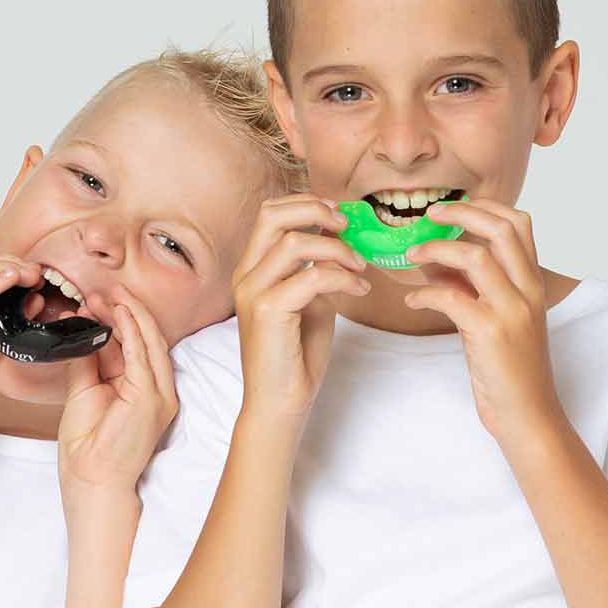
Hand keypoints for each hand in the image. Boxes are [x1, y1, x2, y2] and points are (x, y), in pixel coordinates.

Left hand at [58, 287, 178, 498]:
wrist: (91, 481)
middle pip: (145, 339)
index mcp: (144, 390)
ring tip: (109, 295)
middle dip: (125, 311)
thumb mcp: (85, 394)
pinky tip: (118, 312)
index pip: (135, 345)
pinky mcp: (152, 398)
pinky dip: (131, 331)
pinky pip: (142, 356)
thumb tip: (80, 333)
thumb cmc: (89, 450)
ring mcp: (159, 394)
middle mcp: (158, 390)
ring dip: (129, 315)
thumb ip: (86, 363)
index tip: (97, 302)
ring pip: (148, 342)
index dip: (118, 320)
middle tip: (104, 291)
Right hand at [231, 194, 370, 421]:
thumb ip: (318, 270)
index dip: (307, 204)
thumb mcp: (311, 301)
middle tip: (349, 225)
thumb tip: (341, 242)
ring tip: (361, 269)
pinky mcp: (267, 311)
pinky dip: (343, 278)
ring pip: (296, 242)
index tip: (341, 215)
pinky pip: (312, 277)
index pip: (270, 214)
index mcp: (252, 269)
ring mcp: (253, 292)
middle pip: (273, 214)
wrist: (280, 403)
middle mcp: (246, 275)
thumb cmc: (296, 355)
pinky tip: (359, 291)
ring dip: (339, 250)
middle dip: (317, 210)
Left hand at [404, 199, 563, 447]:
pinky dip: (425, 294)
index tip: (454, 209)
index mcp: (533, 283)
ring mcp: (511, 311)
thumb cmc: (510, 370)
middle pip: (501, 229)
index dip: (485, 207)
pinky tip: (413, 300)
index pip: (519, 224)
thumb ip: (472, 288)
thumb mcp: (496, 319)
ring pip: (476, 257)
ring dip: (436, 250)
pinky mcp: (490, 333)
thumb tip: (435, 263)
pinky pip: (450, 298)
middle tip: (430, 216)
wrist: (527, 414)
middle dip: (461, 214)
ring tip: (412, 256)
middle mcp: (528, 291)